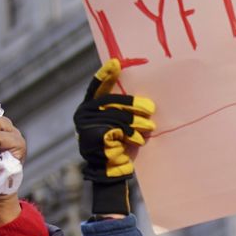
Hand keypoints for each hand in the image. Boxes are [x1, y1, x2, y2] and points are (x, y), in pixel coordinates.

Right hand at [74, 59, 155, 215]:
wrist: (110, 172)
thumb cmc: (119, 147)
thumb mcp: (120, 125)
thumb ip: (121, 111)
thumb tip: (142, 99)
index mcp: (88, 108)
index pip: (96, 87)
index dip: (106, 75)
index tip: (117, 62)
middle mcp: (83, 114)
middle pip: (112, 101)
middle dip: (134, 105)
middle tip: (151, 109)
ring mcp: (86, 125)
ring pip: (118, 116)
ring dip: (137, 123)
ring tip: (150, 128)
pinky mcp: (94, 136)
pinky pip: (118, 129)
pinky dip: (131, 135)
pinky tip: (138, 141)